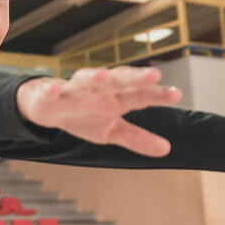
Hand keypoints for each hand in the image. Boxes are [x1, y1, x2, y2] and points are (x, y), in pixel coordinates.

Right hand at [15, 67, 181, 157]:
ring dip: (93, 76)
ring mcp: (73, 90)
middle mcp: (98, 90)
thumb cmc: (84, 115)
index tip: (177, 94)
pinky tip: (53, 88)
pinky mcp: (49, 94)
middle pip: (118, 81)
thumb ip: (137, 138)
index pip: (140, 95)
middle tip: (152, 75)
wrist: (48, 106)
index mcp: (115, 98)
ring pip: (84, 80)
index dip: (157, 94)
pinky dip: (50, 89)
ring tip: (103, 75)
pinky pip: (49, 91)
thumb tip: (167, 149)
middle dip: (133, 77)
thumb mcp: (112, 131)